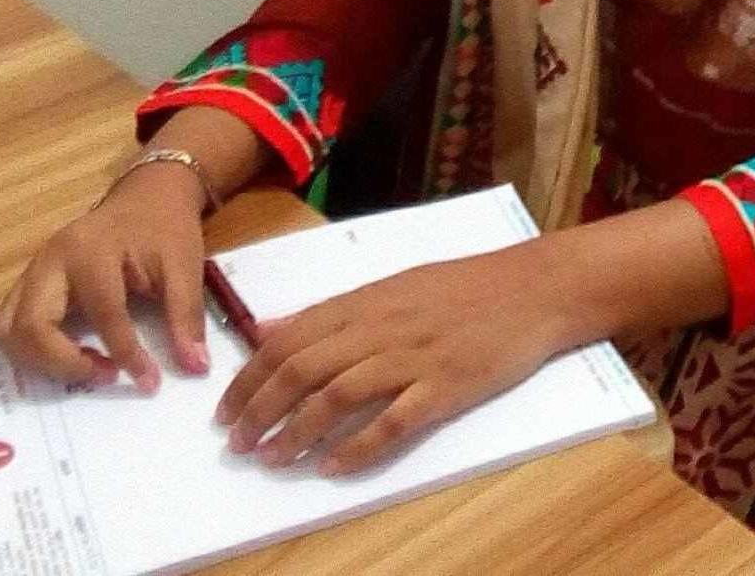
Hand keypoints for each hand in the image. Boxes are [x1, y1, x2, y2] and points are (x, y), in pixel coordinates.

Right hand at [0, 163, 209, 390]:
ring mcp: (34, 269)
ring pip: (8, 329)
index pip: (101, 314)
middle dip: (63, 364)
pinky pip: (11, 323)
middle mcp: (51, 260)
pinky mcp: (30, 281)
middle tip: (105, 375)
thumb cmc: (164, 227)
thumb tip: (195, 367)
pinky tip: (68, 356)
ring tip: (85, 367)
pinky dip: (30, 350)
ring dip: (39, 361)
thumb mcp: (184, 266)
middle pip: (29, 327)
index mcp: (91, 251)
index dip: (125, 355)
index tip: (149, 382)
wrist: (146, 194)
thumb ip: (185, 316)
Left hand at [215, 241, 571, 475]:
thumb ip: (330, 313)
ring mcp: (413, 358)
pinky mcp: (445, 388)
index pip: (290, 338)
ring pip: (339, 395)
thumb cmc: (461, 287)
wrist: (530, 289)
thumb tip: (267, 330)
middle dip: (261, 409)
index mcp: (364, 301)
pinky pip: (394, 421)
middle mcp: (380, 327)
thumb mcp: (390, 286)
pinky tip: (334, 468)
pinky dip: (359, 447)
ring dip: (298, 432)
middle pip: (304, 368)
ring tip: (272, 459)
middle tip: (236, 444)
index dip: (250, 377)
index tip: (224, 410)